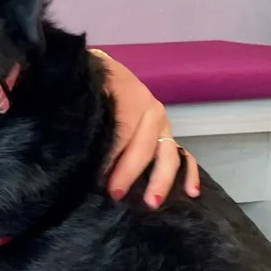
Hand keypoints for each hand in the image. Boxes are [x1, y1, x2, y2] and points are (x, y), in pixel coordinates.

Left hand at [93, 50, 200, 207]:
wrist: (103, 68)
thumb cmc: (92, 84)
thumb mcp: (87, 92)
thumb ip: (88, 115)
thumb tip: (78, 147)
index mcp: (131, 97)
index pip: (122, 132)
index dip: (111, 157)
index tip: (97, 179)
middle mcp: (152, 110)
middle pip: (144, 146)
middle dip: (129, 173)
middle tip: (115, 195)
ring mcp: (163, 124)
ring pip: (168, 154)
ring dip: (161, 179)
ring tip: (152, 202)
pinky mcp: (167, 134)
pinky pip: (184, 155)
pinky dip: (190, 173)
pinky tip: (191, 192)